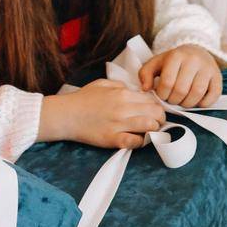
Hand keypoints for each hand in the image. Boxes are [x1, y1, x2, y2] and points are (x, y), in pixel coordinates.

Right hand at [38, 81, 166, 148]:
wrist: (66, 114)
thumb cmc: (83, 99)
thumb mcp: (102, 84)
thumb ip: (120, 86)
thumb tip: (135, 92)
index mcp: (122, 93)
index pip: (152, 100)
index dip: (157, 107)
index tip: (155, 112)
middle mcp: (123, 107)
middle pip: (156, 113)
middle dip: (160, 119)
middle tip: (156, 123)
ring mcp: (118, 124)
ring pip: (150, 126)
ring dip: (153, 130)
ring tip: (149, 132)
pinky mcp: (112, 139)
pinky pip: (135, 142)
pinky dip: (140, 142)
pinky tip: (137, 140)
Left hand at [138, 46, 222, 107]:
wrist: (196, 51)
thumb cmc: (174, 61)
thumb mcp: (156, 63)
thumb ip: (145, 74)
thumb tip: (146, 89)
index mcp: (176, 56)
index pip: (167, 82)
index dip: (162, 94)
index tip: (162, 95)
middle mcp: (194, 60)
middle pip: (181, 89)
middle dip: (174, 100)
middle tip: (172, 99)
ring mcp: (207, 68)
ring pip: (196, 93)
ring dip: (187, 103)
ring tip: (182, 101)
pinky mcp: (218, 77)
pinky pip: (212, 96)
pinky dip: (203, 103)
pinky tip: (196, 101)